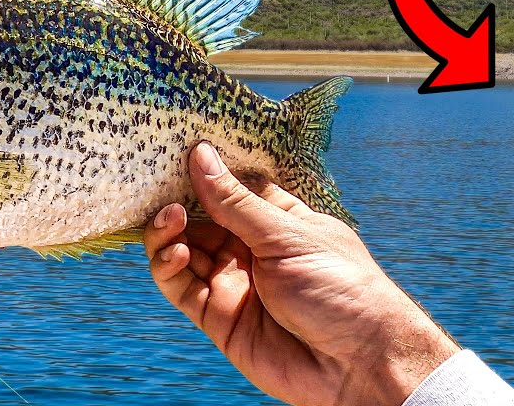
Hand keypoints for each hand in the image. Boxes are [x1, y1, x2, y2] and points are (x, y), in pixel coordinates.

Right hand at [145, 142, 459, 405]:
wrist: (358, 366)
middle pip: (200, 217)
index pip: (231, 187)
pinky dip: (167, 267)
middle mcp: (250, 248)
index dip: (205, 169)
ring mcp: (232, 281)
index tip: (175, 147)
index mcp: (276, 221)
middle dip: (176, 199)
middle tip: (155, 184)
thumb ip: (236, 202)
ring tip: (169, 218)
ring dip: (168, 231)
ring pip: (183, 249)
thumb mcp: (288, 236)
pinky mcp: (217, 316)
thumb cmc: (342, 290)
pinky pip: (179, 286)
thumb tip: (201, 155)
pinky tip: (175, 252)